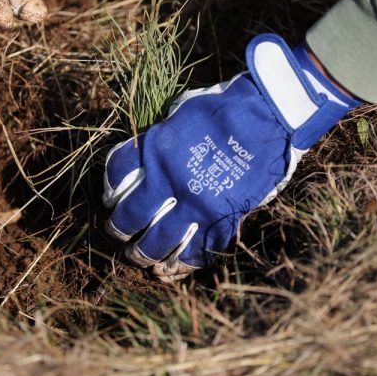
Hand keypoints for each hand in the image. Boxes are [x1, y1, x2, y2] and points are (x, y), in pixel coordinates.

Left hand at [103, 34, 360, 281]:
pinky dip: (182, 263)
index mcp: (156, 152)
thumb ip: (158, 142)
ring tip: (141, 257)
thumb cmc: (223, 109)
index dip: (109, 192)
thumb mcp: (178, 115)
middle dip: (119, 230)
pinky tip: (173, 266)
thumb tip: (143, 163)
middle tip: (119, 234)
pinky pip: (196, 252)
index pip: (116, 178)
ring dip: (144, 255)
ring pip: (158, 243)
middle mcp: (171, 182)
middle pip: (131, 218)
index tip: (110, 200)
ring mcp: (197, 206)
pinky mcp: (222, 221)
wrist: (267, 116)